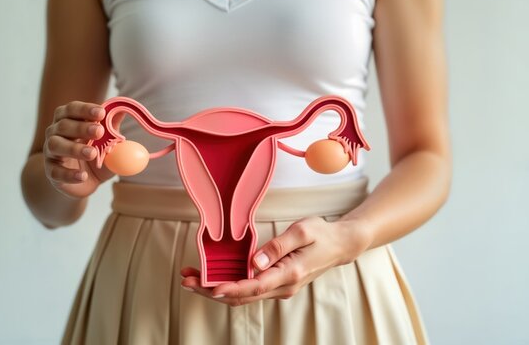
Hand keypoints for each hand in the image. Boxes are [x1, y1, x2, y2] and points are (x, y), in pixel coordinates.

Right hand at [42, 100, 121, 197]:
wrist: (86, 181)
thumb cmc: (95, 154)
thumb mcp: (107, 141)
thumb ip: (112, 126)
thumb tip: (123, 110)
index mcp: (68, 120)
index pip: (72, 109)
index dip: (85, 109)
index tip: (101, 113)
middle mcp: (55, 133)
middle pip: (63, 125)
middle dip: (81, 128)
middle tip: (99, 132)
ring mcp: (51, 153)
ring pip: (55, 145)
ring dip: (74, 149)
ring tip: (92, 154)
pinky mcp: (51, 172)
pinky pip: (55, 172)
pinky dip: (69, 174)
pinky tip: (82, 176)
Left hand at [180, 216, 373, 305]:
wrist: (340, 244)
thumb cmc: (322, 234)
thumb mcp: (302, 231)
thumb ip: (277, 246)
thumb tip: (255, 262)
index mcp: (289, 274)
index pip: (254, 286)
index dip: (230, 288)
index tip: (210, 286)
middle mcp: (283, 286)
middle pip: (242, 296)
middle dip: (212, 291)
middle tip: (187, 281)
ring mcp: (279, 288)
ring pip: (243, 296)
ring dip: (216, 290)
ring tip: (192, 279)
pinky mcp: (276, 284)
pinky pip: (249, 290)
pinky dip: (229, 286)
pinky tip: (213, 278)